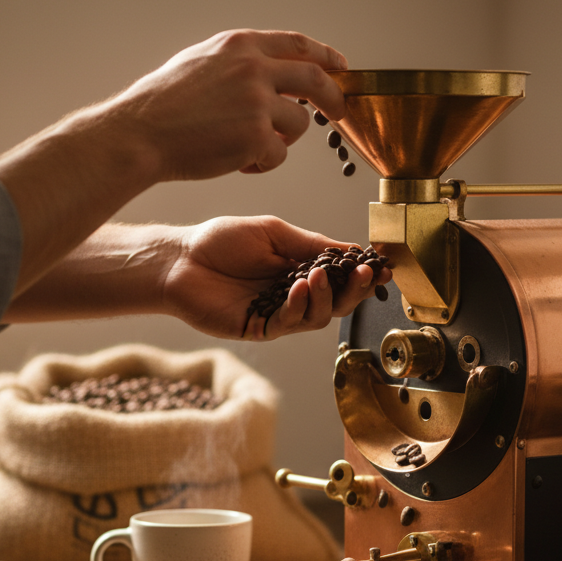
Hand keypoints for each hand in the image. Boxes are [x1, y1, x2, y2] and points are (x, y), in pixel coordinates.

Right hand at [114, 30, 347, 180]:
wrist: (142, 133)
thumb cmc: (163, 104)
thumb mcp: (201, 61)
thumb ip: (238, 61)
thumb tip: (270, 69)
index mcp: (241, 46)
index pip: (297, 44)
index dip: (325, 56)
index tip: (340, 66)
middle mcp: (254, 68)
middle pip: (315, 79)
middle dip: (334, 97)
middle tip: (339, 112)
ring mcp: (257, 102)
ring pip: (299, 124)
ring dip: (283, 139)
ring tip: (251, 147)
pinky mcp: (257, 137)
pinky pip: (279, 155)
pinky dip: (263, 163)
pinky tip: (238, 163)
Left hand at [162, 216, 392, 340]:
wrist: (179, 259)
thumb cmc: (219, 242)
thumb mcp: (273, 232)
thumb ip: (310, 244)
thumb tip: (349, 250)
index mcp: (298, 271)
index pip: (339, 278)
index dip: (362, 275)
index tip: (382, 267)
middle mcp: (292, 296)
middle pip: (337, 303)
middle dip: (355, 291)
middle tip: (365, 276)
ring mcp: (276, 315)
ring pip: (318, 317)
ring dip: (326, 298)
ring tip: (319, 277)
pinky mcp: (258, 328)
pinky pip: (289, 324)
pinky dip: (300, 307)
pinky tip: (300, 288)